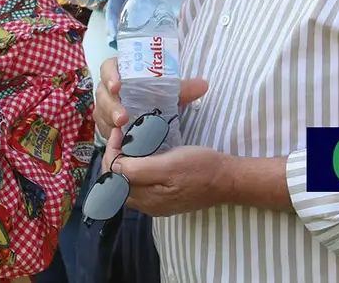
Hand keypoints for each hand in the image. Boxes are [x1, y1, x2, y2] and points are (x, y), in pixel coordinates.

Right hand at [94, 56, 207, 140]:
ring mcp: (104, 106)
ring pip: (100, 112)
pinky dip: (109, 133)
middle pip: (102, 93)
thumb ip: (183, 88)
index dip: (110, 76)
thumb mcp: (168, 90)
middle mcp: (108, 87)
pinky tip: (118, 139)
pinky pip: (102, 127)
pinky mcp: (105, 123)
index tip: (118, 86)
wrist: (150, 109)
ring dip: (109, 121)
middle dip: (111, 106)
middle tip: (123, 117)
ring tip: (121, 131)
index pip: (108, 68)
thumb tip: (203, 85)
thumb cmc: (155, 93)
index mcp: (120, 71)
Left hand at [115, 146, 231, 216]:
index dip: (112, 153)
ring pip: (126, 186)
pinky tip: (139, 159)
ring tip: (126, 146)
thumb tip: (115, 168)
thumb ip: (139, 170)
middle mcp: (147, 205)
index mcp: (147, 198)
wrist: (226, 180)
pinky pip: (139, 188)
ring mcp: (155, 205)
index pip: (114, 177)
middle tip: (120, 138)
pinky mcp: (163, 201)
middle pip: (116, 184)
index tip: (118, 132)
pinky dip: (133, 173)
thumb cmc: (201, 167)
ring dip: (121, 166)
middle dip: (113, 160)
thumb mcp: (170, 164)